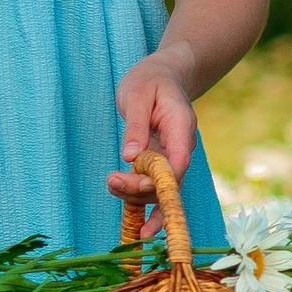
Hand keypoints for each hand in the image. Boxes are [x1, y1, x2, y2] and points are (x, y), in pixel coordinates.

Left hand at [110, 48, 198, 213]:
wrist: (163, 75)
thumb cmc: (150, 80)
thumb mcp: (139, 95)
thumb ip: (136, 126)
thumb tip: (130, 158)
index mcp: (181, 128)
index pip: (177, 163)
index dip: (162, 183)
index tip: (135, 186)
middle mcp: (181, 148)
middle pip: (168, 182)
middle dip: (140, 190)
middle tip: (111, 182)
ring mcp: (172, 158)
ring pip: (159, 189)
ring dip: (135, 195)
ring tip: (110, 183)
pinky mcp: (160, 163)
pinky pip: (153, 187)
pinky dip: (141, 201)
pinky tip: (131, 216)